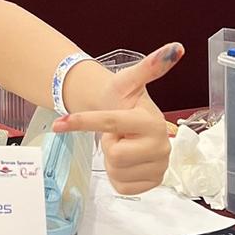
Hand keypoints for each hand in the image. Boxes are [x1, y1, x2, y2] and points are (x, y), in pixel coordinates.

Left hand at [51, 42, 182, 194]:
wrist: (128, 119)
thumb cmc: (124, 100)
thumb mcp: (128, 80)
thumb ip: (150, 66)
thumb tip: (176, 47)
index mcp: (153, 122)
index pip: (110, 123)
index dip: (83, 122)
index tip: (59, 123)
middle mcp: (162, 147)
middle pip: (113, 154)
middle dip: (109, 144)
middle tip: (118, 133)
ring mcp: (159, 168)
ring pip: (116, 172)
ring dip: (112, 160)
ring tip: (124, 144)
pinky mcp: (151, 184)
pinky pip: (121, 186)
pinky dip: (117, 175)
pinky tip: (128, 161)